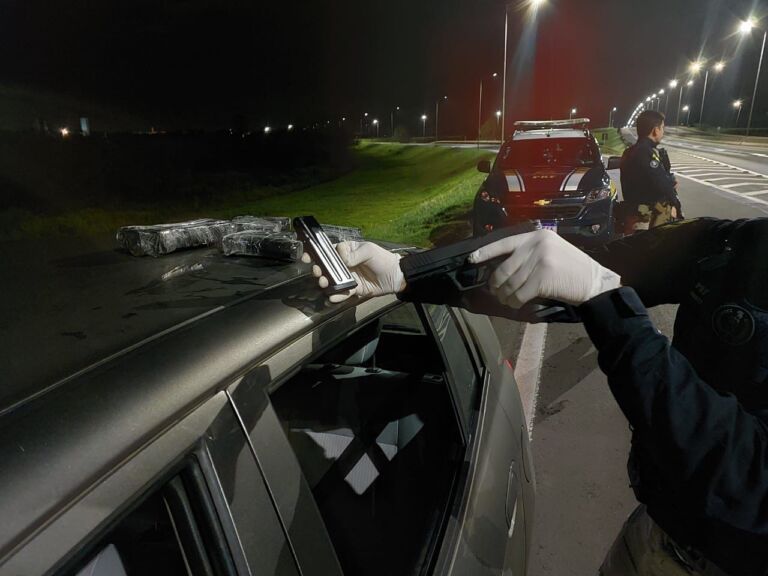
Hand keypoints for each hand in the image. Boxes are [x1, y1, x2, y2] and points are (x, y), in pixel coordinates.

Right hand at [301, 241, 405, 302]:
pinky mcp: (352, 289)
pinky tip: (333, 296)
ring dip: (324, 282)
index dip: (316, 253)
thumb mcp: (369, 250)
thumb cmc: (382, 259)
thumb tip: (341, 259)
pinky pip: (341, 293)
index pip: (328, 251)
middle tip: (317, 272)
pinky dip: (336, 296)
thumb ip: (354, 254)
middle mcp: (344, 264)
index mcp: (347, 250)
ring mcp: (347, 277)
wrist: (395, 276)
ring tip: (324, 283)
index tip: (308, 256)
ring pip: (331, 280)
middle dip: (318, 269)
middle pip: (326, 267)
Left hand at [468, 230, 620, 307]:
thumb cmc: (571, 269)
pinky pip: (518, 294)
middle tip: (495, 292)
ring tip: (506, 300)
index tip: (471, 259)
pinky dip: (514, 302)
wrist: (595, 281)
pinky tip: (516, 305)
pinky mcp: (542, 278)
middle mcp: (537, 244)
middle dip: (496, 284)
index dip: (485, 252)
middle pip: (503, 268)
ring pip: (510, 283)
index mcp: (537, 235)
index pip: (504, 243)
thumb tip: (500, 268)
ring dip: (504, 296)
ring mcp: (540, 260)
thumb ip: (528, 253)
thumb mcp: (551, 250)